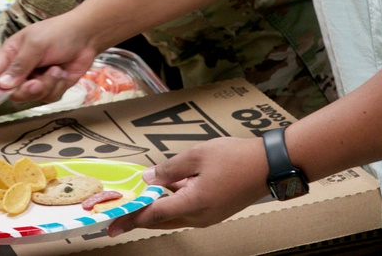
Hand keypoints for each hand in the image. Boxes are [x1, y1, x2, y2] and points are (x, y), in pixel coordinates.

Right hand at [0, 15, 99, 103]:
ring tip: (56, 69)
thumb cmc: (58, 33)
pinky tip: (63, 73)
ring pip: (32, 96)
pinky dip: (57, 86)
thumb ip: (19, 65)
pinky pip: (48, 97)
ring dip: (47, 84)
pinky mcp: (51, 87)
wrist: (87, 36)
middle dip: (26, 89)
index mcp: (11, 54)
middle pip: (13, 92)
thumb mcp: (36, 45)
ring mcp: (36, 79)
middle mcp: (21, 69)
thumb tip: (2, 85)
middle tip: (36, 83)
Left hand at [108, 136, 267, 235]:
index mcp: (193, 203)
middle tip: (118, 217)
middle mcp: (199, 216)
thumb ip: (169, 168)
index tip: (112, 225)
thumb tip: (148, 178)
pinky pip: (186, 210)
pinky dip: (172, 203)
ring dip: (156, 209)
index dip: (131, 217)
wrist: (269, 165)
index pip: (154, 214)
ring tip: (137, 201)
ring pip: (174, 216)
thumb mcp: (197, 155)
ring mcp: (208, 216)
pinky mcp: (214, 211)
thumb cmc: (235, 157)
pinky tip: (165, 190)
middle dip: (139, 217)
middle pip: (162, 220)